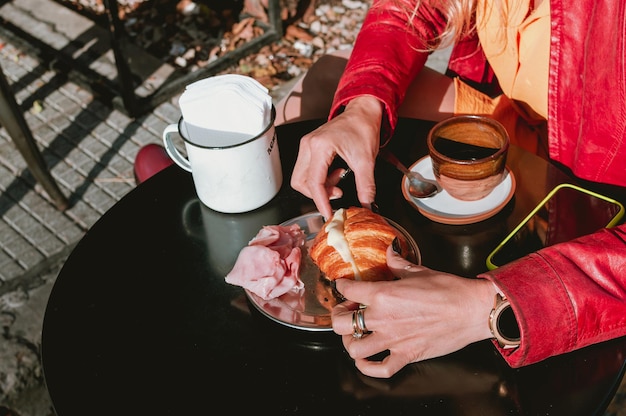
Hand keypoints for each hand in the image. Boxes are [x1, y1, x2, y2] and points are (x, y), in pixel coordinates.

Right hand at [290, 96, 382, 218]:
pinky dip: (319, 178)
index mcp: (320, 146)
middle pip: (300, 182)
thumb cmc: (363, 129)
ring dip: (319, 186)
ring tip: (338, 179)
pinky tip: (335, 173)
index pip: (314, 182)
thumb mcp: (366, 160)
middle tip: (337, 193)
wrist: (362, 113)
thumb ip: (366, 186)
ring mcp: (306, 146)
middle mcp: (308, 145)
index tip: (329, 213)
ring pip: (301, 177)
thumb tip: (366, 205)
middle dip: (317, 194)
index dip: (321, 201)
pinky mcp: (309, 147)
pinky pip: (306, 170)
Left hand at [331, 245, 495, 377]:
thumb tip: (390, 250)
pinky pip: (379, 369)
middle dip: (338, 317)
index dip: (341, 286)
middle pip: (341, 324)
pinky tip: (367, 360)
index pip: (347, 289)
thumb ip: (397, 263)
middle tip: (345, 312)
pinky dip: (368, 367)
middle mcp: (382, 318)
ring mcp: (392, 340)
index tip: (343, 286)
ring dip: (350, 342)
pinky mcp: (406, 355)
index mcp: (382, 294)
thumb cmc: (448, 290)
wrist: (470, 310)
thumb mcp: (418, 271)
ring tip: (355, 335)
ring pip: (354, 349)